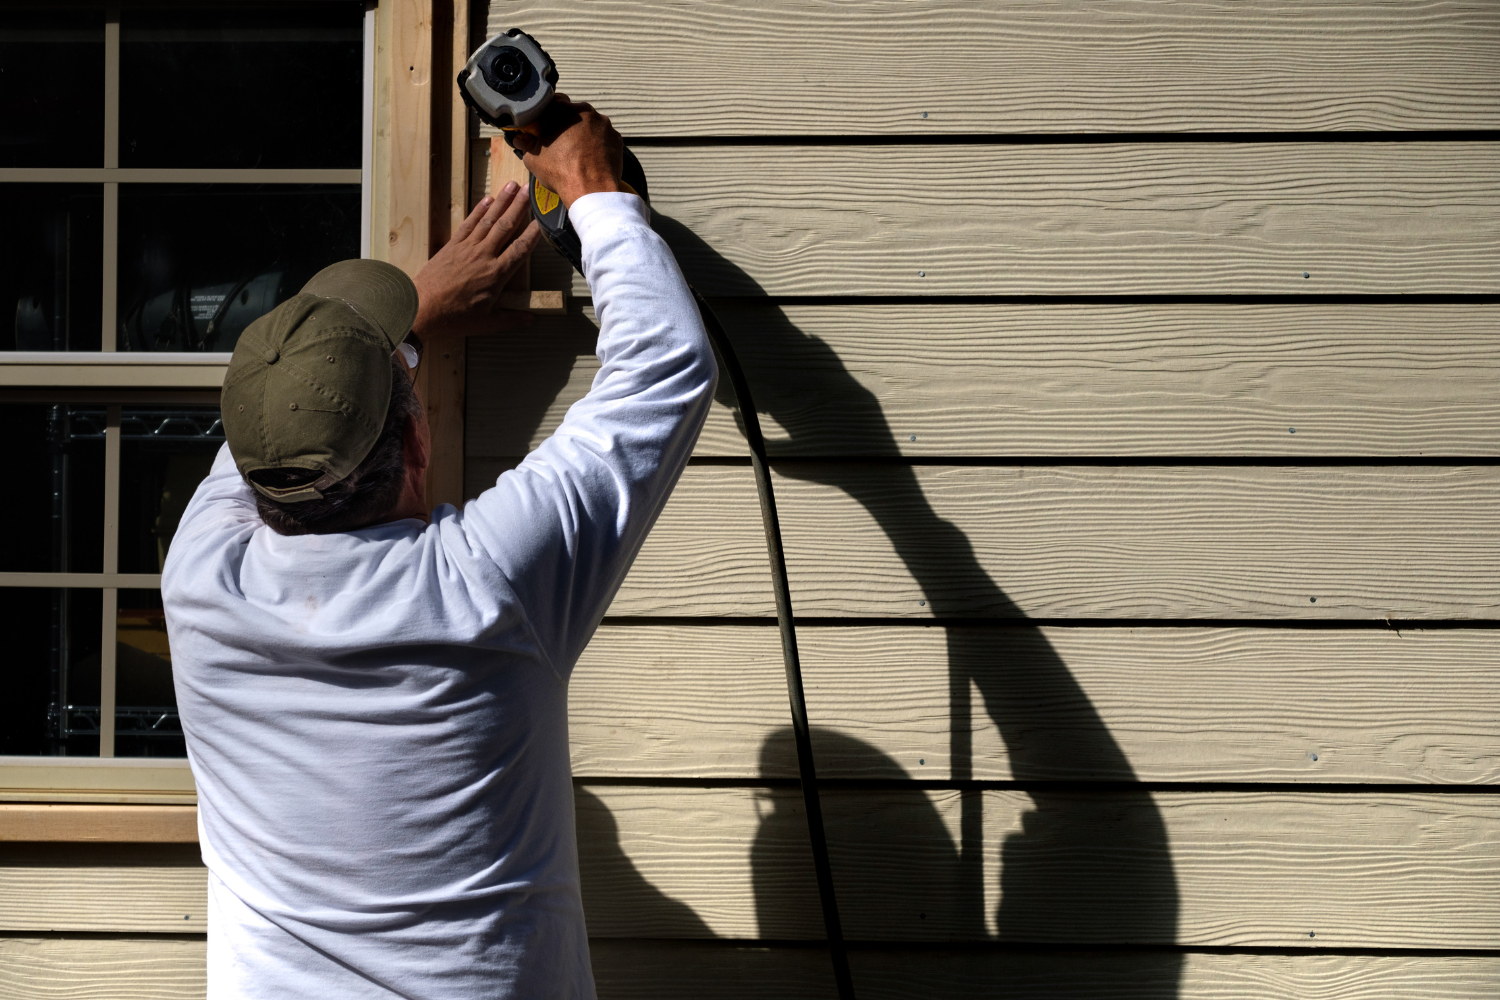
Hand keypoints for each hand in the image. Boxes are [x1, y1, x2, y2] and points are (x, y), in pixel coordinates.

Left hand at [411, 181, 541, 337]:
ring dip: (502, 201)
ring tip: (513, 185)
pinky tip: (488, 199)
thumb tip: (532, 320)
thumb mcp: (487, 323)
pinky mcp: (452, 245)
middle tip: (530, 189)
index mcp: (496, 275)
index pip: (520, 250)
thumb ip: (512, 319)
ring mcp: (467, 248)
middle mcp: (484, 256)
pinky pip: (469, 223)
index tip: (542, 220)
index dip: (533, 234)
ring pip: (489, 220)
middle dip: (519, 206)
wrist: (421, 308)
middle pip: (505, 226)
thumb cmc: (455, 317)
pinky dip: (479, 210)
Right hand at [509, 95, 623, 207]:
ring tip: (578, 153)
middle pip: (574, 113)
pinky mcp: (617, 137)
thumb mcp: (533, 158)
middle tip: (562, 142)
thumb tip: (520, 139)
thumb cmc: (560, 171)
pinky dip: (599, 145)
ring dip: (584, 134)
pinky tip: (592, 159)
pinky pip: (604, 137)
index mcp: (562, 109)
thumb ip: (525, 144)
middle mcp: (585, 111)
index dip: (549, 115)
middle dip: (568, 125)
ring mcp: (604, 123)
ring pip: (591, 125)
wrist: (591, 189)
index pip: (553, 102)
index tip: (547, 127)